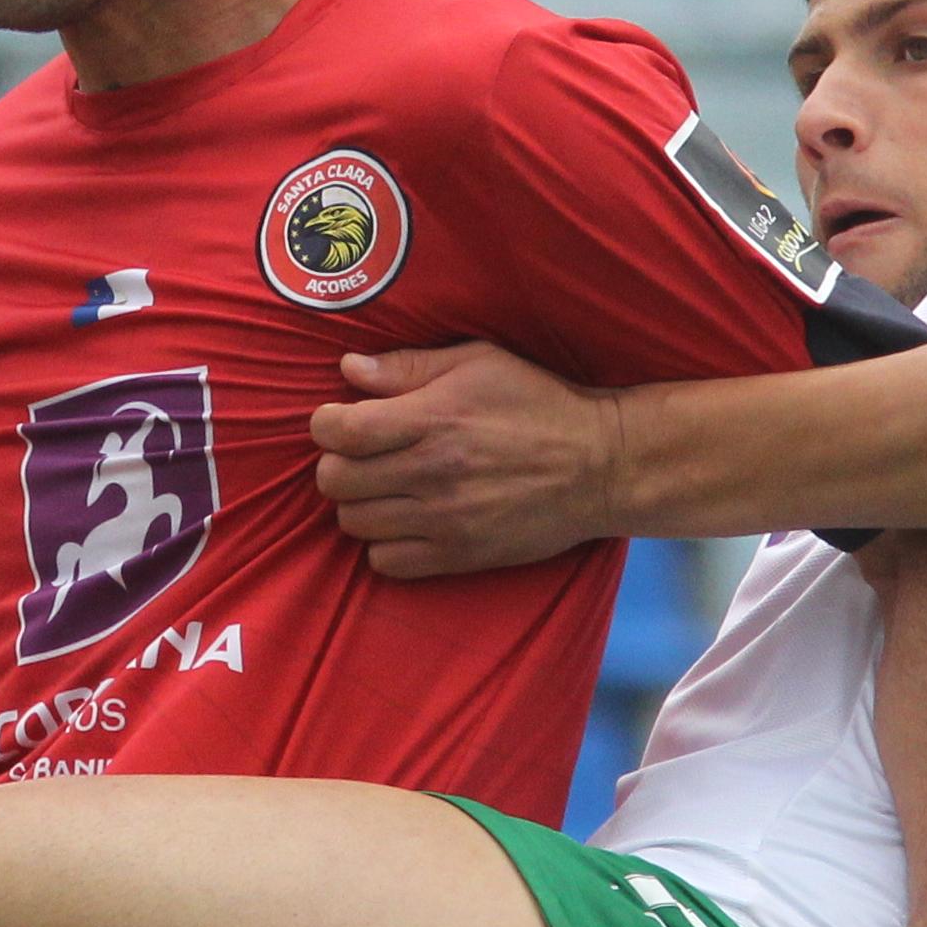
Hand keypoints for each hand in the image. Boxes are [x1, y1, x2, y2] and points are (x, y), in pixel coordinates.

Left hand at [311, 344, 626, 577]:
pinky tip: (405, 521)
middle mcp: (431, 473)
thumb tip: (348, 369)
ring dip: (359, 503)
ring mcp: (443, 520)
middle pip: (335, 480)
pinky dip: (384, 545)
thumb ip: (408, 367)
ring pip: (354, 523)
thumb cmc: (538, 403)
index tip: (342, 420)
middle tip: (363, 455)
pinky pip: (385, 563)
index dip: (326, 423)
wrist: (600, 465)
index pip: (337, 431)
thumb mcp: (478, 363)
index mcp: (432, 420)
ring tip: (385, 487)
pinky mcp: (459, 555)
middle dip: (338, 463)